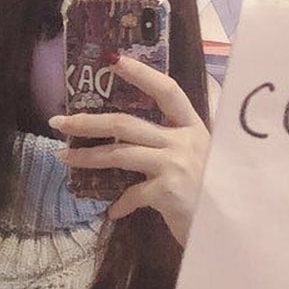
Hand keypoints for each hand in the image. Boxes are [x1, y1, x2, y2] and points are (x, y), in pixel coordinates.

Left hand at [49, 55, 208, 246]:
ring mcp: (176, 164)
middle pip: (127, 123)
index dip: (141, 73)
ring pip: (120, 153)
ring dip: (88, 157)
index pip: (167, 90)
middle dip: (89, 122)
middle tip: (60, 122)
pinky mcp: (168, 191)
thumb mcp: (200, 161)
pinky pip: (132, 194)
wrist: (228, 228)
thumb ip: (174, 147)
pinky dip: (119, 205)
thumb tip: (133, 141)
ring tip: (65, 159)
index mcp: (194, 128)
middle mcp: (185, 141)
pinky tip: (113, 212)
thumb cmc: (211, 196)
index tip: (113, 60)